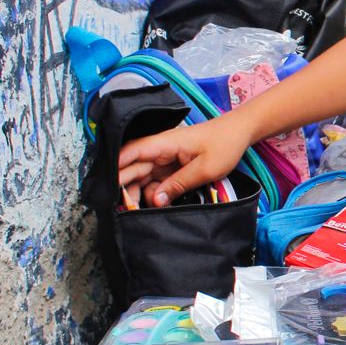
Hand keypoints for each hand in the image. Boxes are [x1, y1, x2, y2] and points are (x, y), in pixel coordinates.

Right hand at [117, 114, 253, 208]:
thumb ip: (180, 184)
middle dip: (124, 186)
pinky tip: (153, 205)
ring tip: (136, 210)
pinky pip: (156, 180)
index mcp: (164, 143)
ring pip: (143, 176)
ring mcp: (165, 158)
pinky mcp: (173, 166)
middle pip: (133, 167)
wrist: (239, 134)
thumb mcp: (205, 168)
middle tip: (122, 208)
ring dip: (138, 192)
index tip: (106, 185)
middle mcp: (160, 150)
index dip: (116, 167)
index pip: (132, 152)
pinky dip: (153, 192)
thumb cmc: (224, 144)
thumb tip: (156, 200)